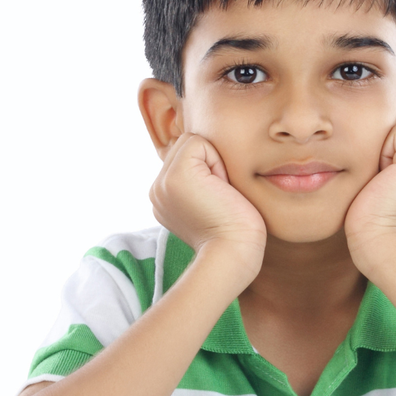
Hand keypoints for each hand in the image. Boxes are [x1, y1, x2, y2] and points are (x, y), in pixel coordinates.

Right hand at [150, 133, 266, 274]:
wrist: (234, 254)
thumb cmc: (237, 232)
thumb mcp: (213, 202)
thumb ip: (202, 181)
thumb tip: (211, 159)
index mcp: (165, 197)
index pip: (186, 156)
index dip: (211, 168)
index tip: (219, 199)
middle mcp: (157, 189)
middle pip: (186, 144)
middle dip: (210, 162)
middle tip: (220, 196)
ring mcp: (161, 184)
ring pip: (192, 142)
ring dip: (214, 162)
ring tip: (219, 194)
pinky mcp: (175, 177)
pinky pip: (198, 142)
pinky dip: (217, 161)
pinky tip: (220, 189)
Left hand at [344, 113, 395, 277]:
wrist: (379, 245)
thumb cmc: (374, 221)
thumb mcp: (393, 183)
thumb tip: (388, 132)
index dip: (392, 148)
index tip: (387, 182)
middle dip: (392, 144)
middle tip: (386, 181)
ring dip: (388, 147)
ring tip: (386, 179)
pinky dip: (385, 150)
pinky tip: (385, 178)